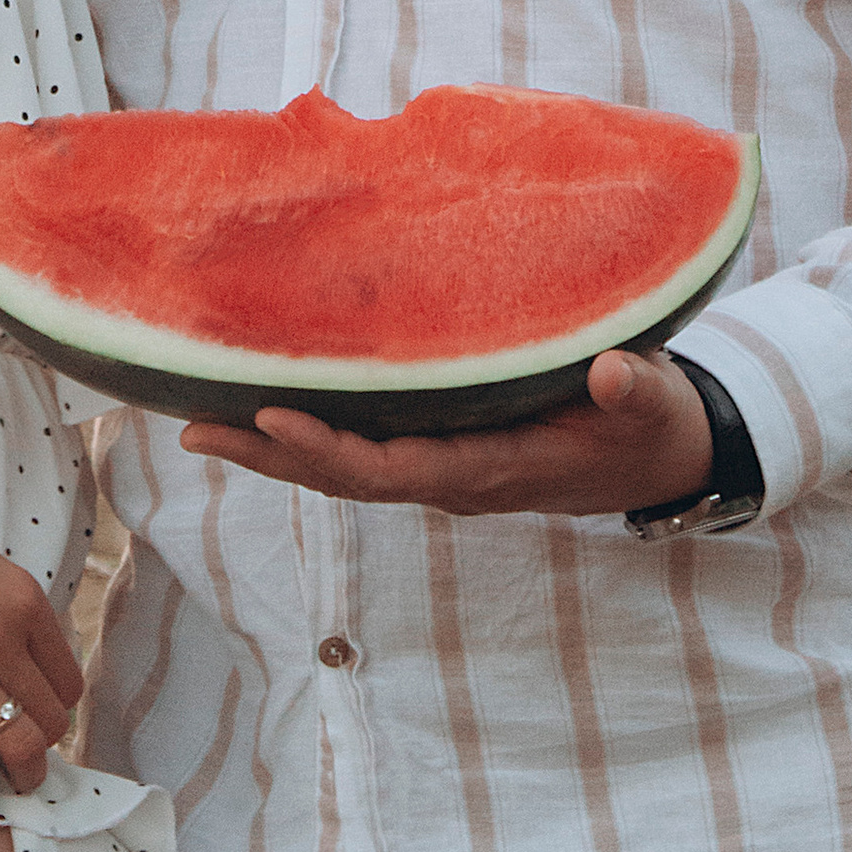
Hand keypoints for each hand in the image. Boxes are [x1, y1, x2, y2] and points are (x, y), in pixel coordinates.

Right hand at [0, 476, 86, 792]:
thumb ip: (0, 598)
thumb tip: (18, 639)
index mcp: (19, 596)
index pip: (66, 681)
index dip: (54, 709)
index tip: (34, 721)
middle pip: (49, 718)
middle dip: (39, 745)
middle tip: (19, 757)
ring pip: (19, 744)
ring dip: (18, 771)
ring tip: (6, 780)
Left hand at [182, 349, 716, 519]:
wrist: (658, 454)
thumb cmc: (649, 423)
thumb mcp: (651, 403)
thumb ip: (634, 389)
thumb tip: (612, 374)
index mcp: (492, 468)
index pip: (396, 468)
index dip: (332, 450)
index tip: (274, 418)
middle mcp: (452, 475)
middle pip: (344, 477)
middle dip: (270, 455)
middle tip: (193, 425)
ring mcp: (439, 465)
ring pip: (341, 467)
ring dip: (269, 449)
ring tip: (195, 419)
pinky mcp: (437, 445)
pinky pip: (358, 448)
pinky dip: (303, 434)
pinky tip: (258, 405)